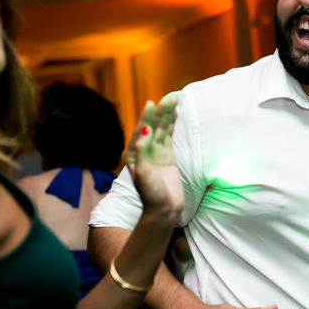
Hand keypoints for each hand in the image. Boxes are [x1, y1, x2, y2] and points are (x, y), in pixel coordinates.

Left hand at [126, 96, 183, 220]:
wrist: (163, 210)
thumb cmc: (150, 194)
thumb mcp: (144, 172)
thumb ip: (143, 150)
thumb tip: (146, 129)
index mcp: (133, 154)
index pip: (140, 131)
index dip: (146, 117)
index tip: (152, 104)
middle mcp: (143, 151)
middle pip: (152, 126)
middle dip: (160, 112)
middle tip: (168, 98)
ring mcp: (156, 153)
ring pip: (162, 129)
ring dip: (167, 115)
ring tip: (173, 99)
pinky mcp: (167, 156)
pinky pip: (169, 136)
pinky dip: (172, 125)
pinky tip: (175, 114)